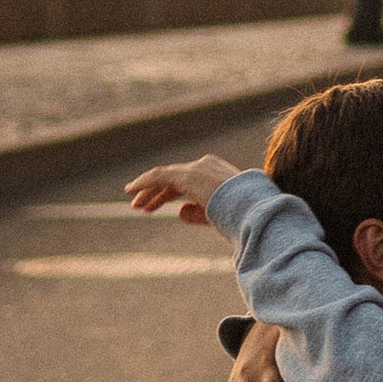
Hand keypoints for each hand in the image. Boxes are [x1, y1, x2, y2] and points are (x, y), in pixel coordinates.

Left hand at [127, 152, 243, 222]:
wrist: (251, 208)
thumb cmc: (241, 215)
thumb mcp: (216, 215)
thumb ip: (197, 213)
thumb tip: (178, 212)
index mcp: (216, 173)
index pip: (186, 182)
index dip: (168, 194)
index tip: (155, 206)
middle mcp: (205, 166)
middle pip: (174, 179)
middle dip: (156, 193)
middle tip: (141, 206)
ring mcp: (196, 169)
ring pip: (164, 177)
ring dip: (147, 190)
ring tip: (135, 205)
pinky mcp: (187, 175)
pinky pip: (159, 176)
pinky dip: (144, 182)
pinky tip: (131, 190)